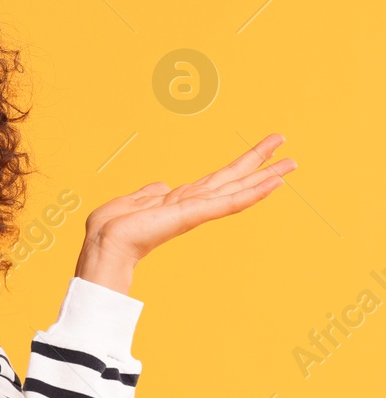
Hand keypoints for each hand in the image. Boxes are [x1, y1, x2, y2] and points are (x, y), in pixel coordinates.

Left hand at [73, 132, 296, 293]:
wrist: (105, 243)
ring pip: (238, 189)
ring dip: (266, 176)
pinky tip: (274, 183)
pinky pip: (229, 202)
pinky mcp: (195, 215)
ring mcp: (197, 210)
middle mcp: (194, 205)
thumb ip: (149, 192)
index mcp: (179, 200)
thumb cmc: (112, 227)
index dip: (239, 168)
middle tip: (291, 154)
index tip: (261, 154)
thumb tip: (162, 185)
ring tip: (293, 163)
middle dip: (261, 166)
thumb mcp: (132, 201)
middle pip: (234, 181)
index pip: (216, 181)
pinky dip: (253, 193)